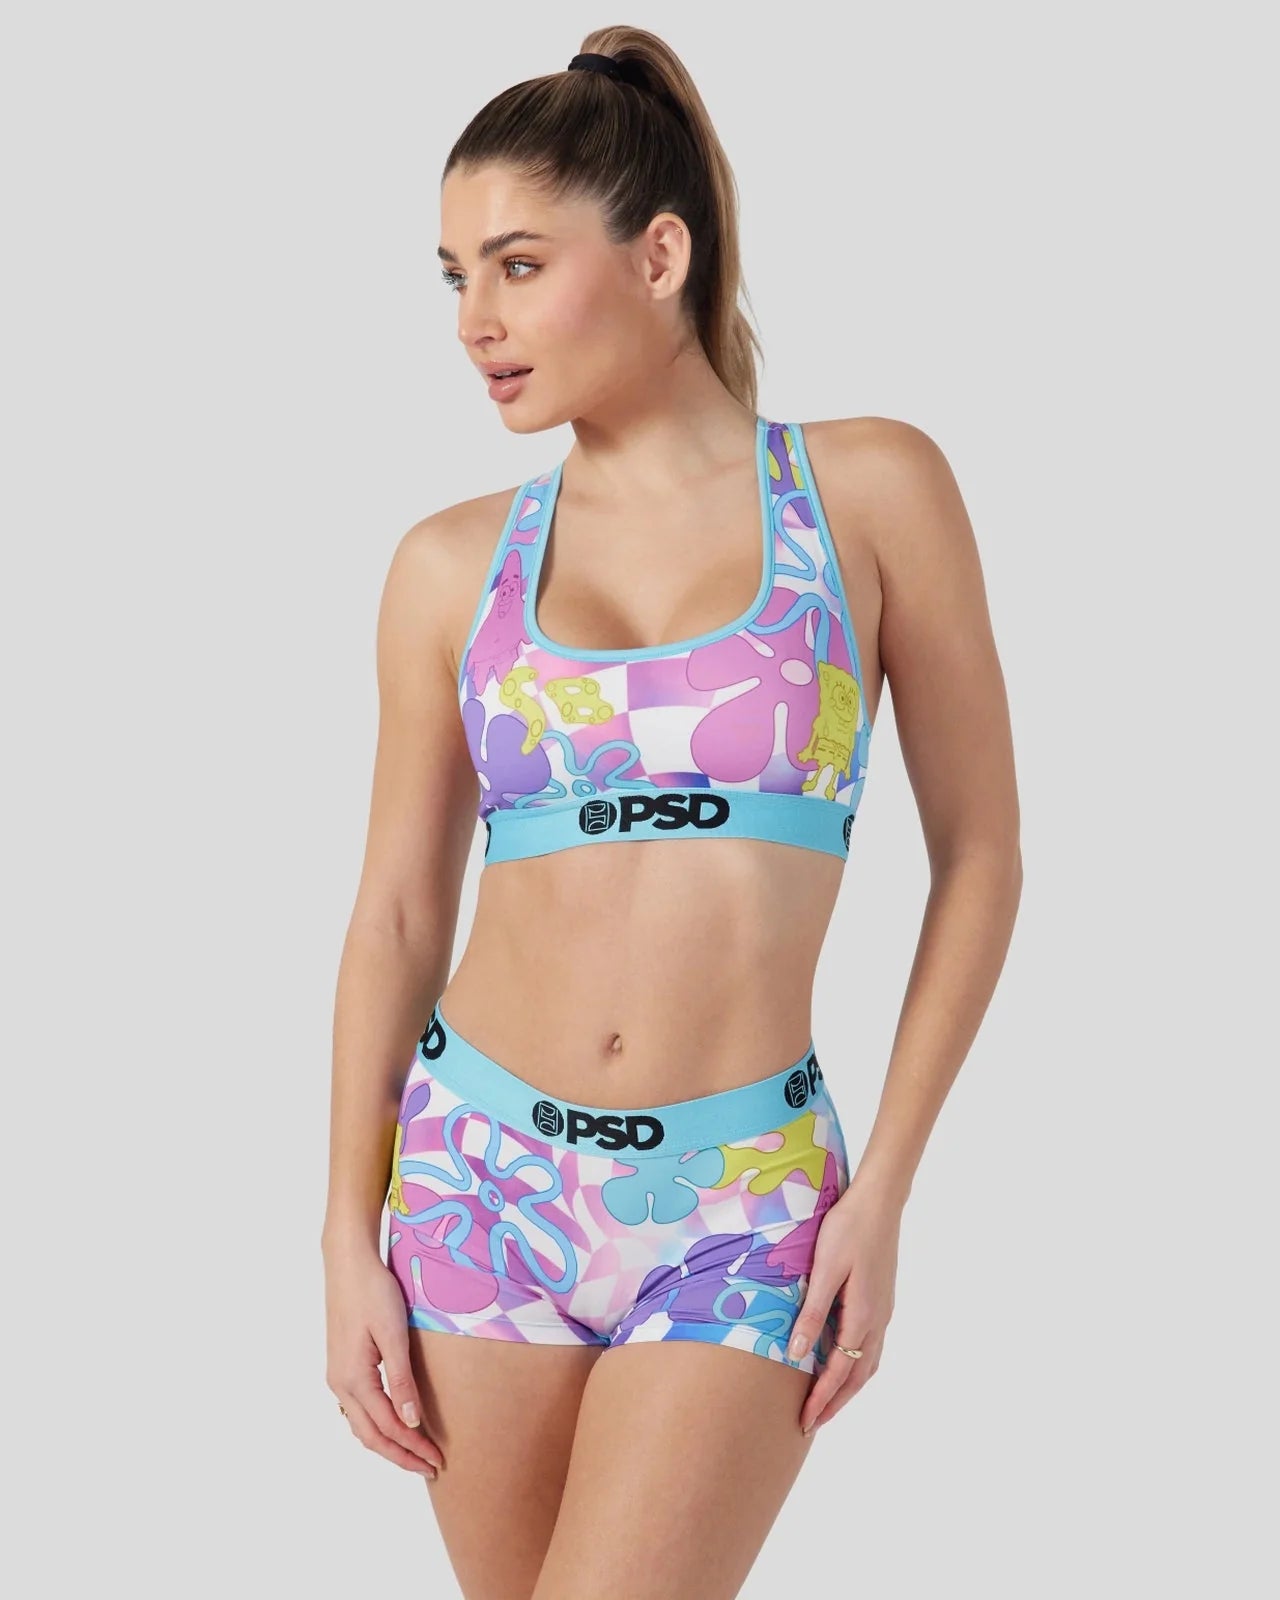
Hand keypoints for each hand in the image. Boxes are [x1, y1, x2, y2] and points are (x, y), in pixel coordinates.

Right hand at [323, 1240, 444, 1477]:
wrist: (348, 1262)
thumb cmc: (374, 1292)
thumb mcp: (393, 1334)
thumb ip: (401, 1380)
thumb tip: (411, 1422)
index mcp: (353, 1379)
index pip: (388, 1427)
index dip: (413, 1447)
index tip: (438, 1460)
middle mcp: (340, 1384)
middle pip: (370, 1436)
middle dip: (400, 1455)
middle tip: (431, 1468)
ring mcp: (337, 1375)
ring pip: (362, 1425)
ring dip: (388, 1443)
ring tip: (414, 1454)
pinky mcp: (341, 1365)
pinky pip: (359, 1408)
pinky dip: (377, 1425)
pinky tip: (392, 1424)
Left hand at [788, 1179, 900, 1434]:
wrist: (880, 1201)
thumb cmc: (847, 1229)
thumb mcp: (825, 1269)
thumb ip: (812, 1313)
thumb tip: (796, 1354)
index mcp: (863, 1316)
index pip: (839, 1372)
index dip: (821, 1399)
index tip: (804, 1422)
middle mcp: (878, 1320)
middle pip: (858, 1376)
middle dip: (835, 1403)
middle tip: (812, 1425)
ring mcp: (883, 1311)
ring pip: (868, 1363)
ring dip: (848, 1388)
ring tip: (827, 1403)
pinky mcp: (882, 1300)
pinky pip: (871, 1346)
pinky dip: (858, 1366)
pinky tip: (845, 1363)